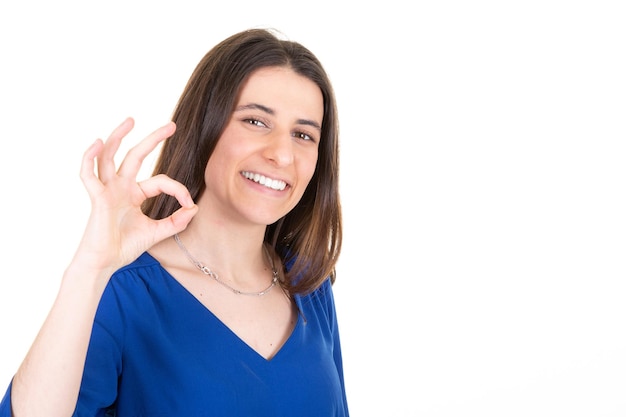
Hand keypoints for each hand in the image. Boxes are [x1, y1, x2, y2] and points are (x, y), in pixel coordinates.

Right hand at [72, 117, 197, 275]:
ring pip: (110, 156)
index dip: (178, 190)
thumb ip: (176, 222)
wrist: (105, 263)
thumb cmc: (125, 247)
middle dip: (153, 139)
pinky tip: (97, 142)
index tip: (189, 204)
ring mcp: (108, 190)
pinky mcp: (97, 198)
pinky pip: (88, 174)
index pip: (161, 181)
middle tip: (172, 125)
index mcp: (135, 194)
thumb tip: (194, 208)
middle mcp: (121, 187)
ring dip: (118, 137)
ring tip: (131, 120)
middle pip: (136, 156)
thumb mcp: (157, 232)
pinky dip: (90, 158)